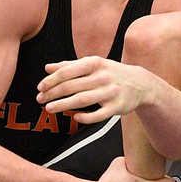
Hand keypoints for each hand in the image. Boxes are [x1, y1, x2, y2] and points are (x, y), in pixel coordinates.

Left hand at [38, 57, 159, 123]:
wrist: (141, 83)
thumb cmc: (111, 73)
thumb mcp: (93, 64)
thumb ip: (70, 66)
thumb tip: (47, 68)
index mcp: (95, 63)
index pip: (67, 72)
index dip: (51, 80)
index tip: (40, 87)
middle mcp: (103, 77)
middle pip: (71, 87)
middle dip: (52, 93)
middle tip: (39, 99)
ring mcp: (110, 93)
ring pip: (82, 100)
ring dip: (63, 105)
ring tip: (49, 109)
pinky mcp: (117, 107)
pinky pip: (98, 115)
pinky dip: (85, 117)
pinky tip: (74, 117)